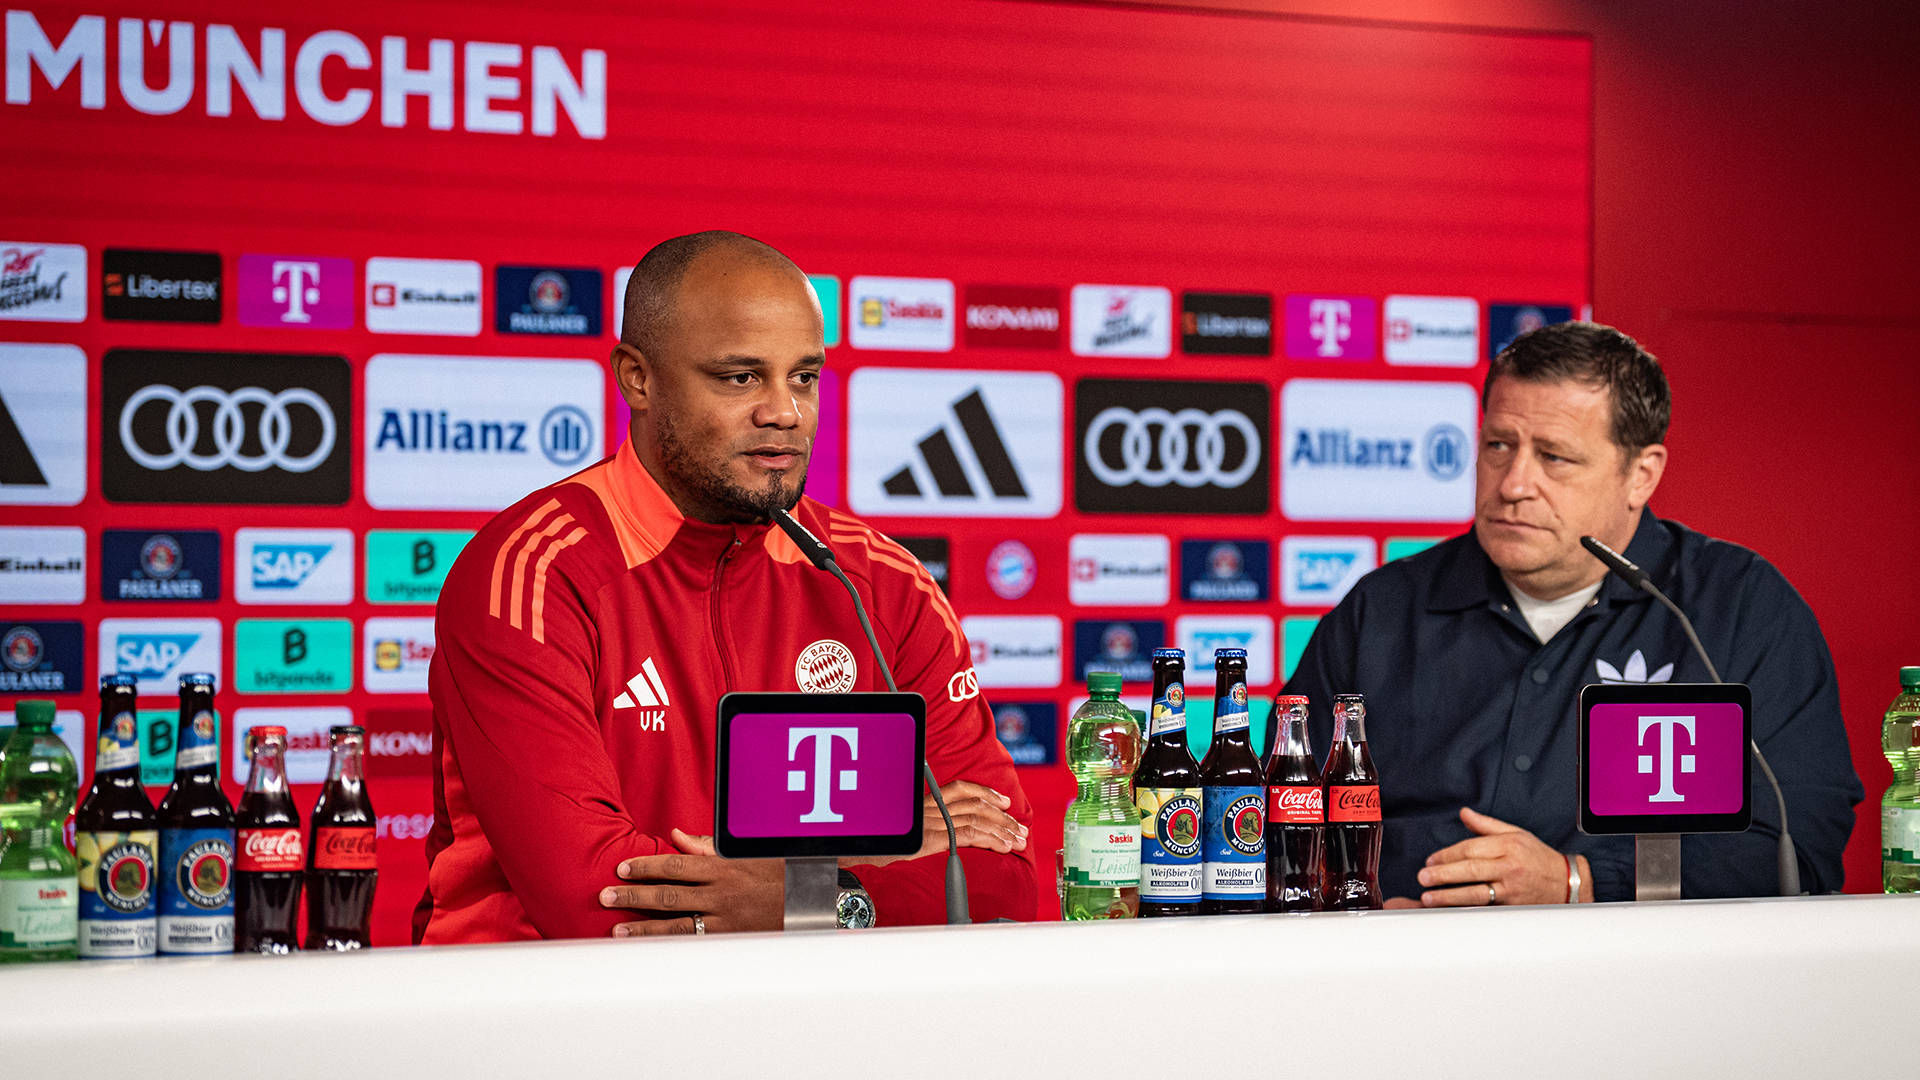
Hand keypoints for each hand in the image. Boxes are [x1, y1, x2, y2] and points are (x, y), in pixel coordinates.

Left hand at [600, 828, 782, 935]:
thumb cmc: (776, 870)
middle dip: (633, 896)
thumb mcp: (745, 851)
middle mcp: (721, 895)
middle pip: (668, 896)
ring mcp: (724, 920)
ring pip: (675, 925)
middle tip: (606, 895)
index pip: (675, 865)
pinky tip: (648, 947)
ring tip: (617, 930)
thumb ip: (708, 845)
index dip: (645, 867)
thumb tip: (676, 835)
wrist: (809, 900)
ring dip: (643, 928)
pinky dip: (667, 945)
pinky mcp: (729, 939)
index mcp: (723, 868)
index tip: (622, 869)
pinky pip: (692, 943)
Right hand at [841, 781, 1028, 867]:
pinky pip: (967, 834)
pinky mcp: (929, 838)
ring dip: (1002, 828)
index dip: (984, 792)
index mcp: (921, 804)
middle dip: (1002, 815)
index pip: (958, 788)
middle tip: (1020, 827)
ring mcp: (929, 822)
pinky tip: (1003, 847)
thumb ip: (917, 830)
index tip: (1003, 800)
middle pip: (974, 803)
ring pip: (976, 817)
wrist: (848, 847)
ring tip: (1018, 839)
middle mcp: (927, 809)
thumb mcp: (897, 833)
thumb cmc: (869, 843)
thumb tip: (933, 838)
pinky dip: (990, 839)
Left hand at [1416, 807, 1592, 906]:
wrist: (1568, 884)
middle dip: (1443, 874)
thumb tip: (1464, 813)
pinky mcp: (1512, 907)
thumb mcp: (1516, 834)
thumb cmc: (1540, 858)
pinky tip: (1450, 910)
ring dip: (1449, 895)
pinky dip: (1466, 909)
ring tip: (1429, 896)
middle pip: (1470, 870)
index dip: (1447, 855)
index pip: (1471, 849)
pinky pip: (1485, 908)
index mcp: (1508, 845)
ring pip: (1475, 892)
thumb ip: (1486, 825)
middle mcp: (1509, 867)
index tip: (1431, 860)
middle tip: (1423, 877)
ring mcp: (1511, 889)